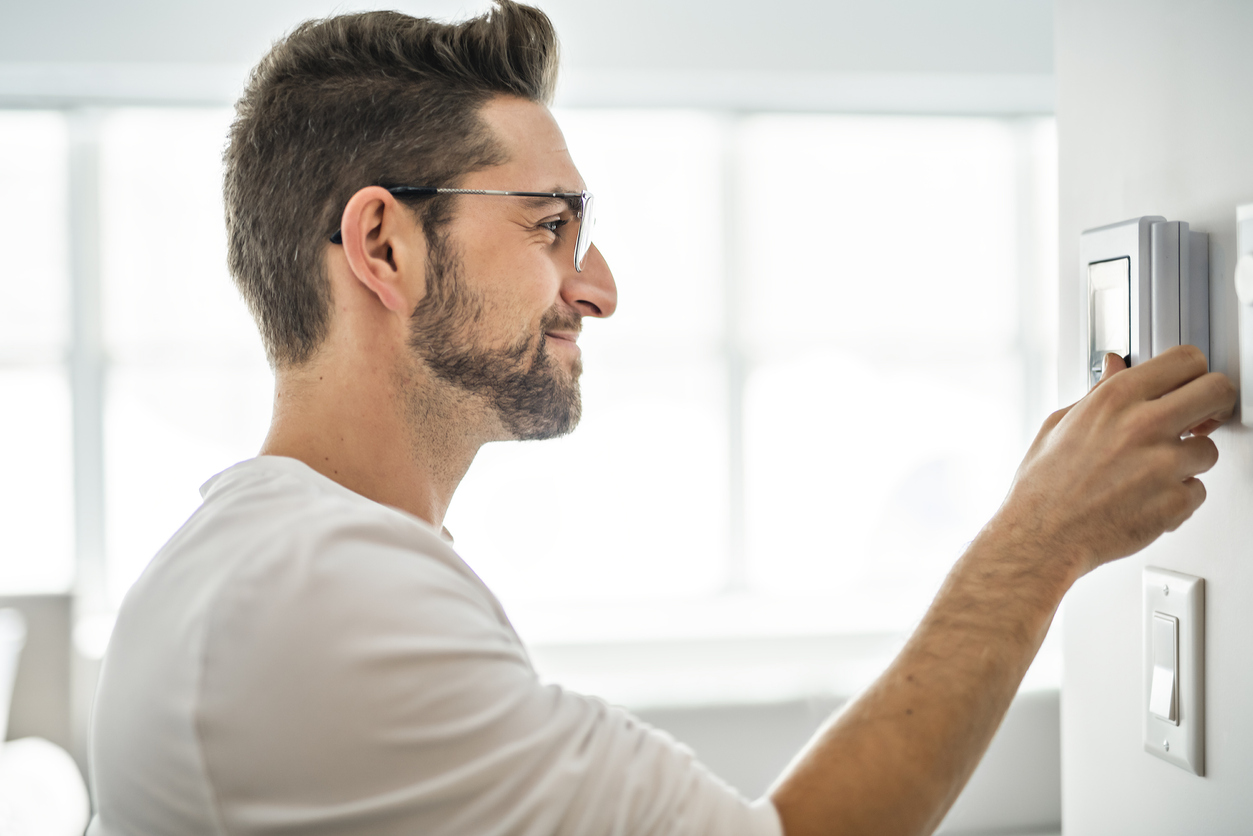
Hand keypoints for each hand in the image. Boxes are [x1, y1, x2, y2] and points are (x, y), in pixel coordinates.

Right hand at [996, 345, 1234, 580]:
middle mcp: (1144, 425)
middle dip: (1216, 402)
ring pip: (1209, 450)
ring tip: (1151, 473)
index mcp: (1115, 400)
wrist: (1042, 536)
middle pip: (1217, 390)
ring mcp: (1164, 465)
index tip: (1190, 385)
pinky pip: (1197, 491)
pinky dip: (1176, 497)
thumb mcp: (1060, 424)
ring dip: (1188, 461)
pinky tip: (1145, 499)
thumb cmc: (1044, 486)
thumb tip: (1115, 366)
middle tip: (1205, 417)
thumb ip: (1098, 392)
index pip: (1184, 360)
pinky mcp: (1175, 502)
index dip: (1193, 371)